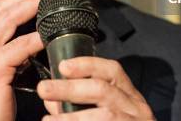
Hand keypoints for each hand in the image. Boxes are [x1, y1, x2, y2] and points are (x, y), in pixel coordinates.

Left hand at [37, 57, 154, 119]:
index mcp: (130, 95)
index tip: (63, 66)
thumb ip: (82, 104)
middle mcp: (136, 108)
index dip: (87, 65)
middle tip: (44, 89)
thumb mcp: (110, 112)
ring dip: (72, 117)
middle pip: (103, 91)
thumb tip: (52, 99)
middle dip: (70, 88)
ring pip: (104, 116)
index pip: (112, 71)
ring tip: (48, 120)